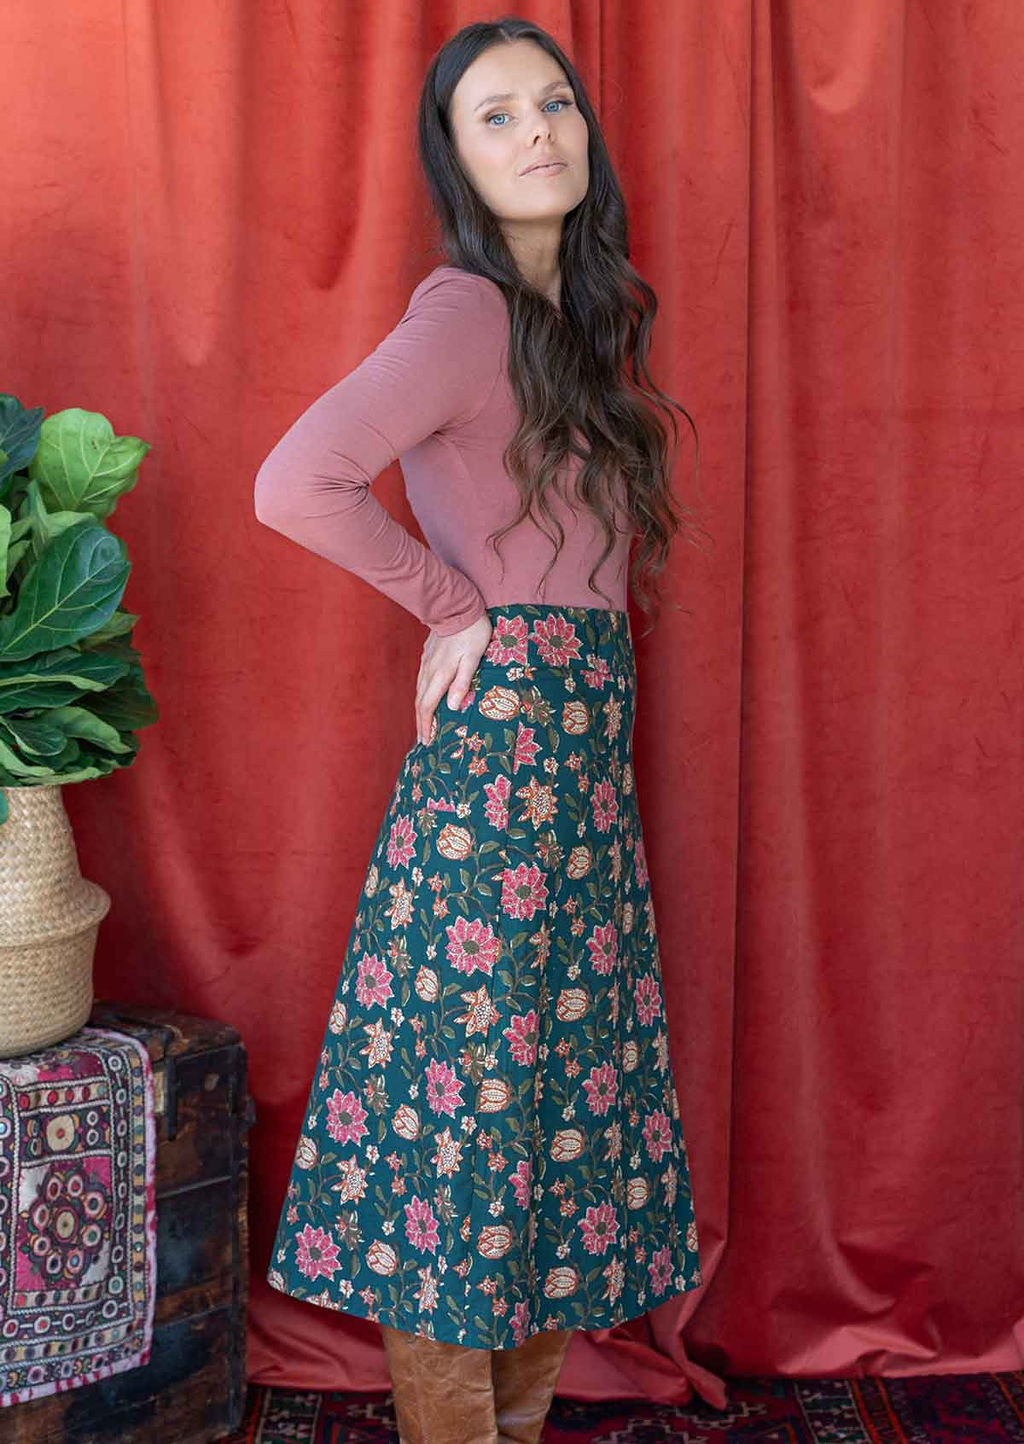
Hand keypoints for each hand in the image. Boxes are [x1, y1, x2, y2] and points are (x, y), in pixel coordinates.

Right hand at [416, 612, 492, 745]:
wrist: (458, 606)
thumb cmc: (472, 632)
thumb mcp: (473, 658)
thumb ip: (462, 682)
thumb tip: (451, 707)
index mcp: (441, 674)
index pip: (428, 705)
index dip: (426, 725)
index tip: (427, 741)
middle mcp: (429, 670)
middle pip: (420, 702)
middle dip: (421, 723)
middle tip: (424, 740)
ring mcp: (426, 662)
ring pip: (419, 691)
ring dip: (420, 710)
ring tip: (423, 724)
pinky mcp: (427, 655)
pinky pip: (420, 680)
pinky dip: (421, 695)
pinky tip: (424, 698)